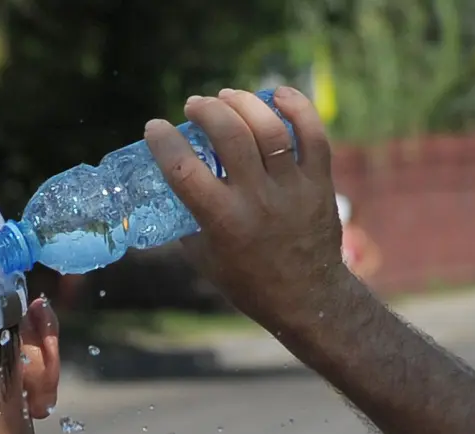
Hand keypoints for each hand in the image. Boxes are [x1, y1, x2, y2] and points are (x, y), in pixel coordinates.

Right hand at [144, 87, 346, 327]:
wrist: (305, 298)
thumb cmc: (247, 281)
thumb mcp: (203, 258)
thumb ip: (186, 221)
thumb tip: (168, 186)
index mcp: (222, 221)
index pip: (184, 169)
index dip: (163, 141)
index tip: (155, 128)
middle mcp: (257, 200)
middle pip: (230, 135)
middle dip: (206, 110)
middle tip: (195, 106)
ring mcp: (292, 188)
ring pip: (269, 128)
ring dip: (243, 103)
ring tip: (227, 97)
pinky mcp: (319, 183)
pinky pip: (312, 134)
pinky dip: (295, 107)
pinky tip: (275, 95)